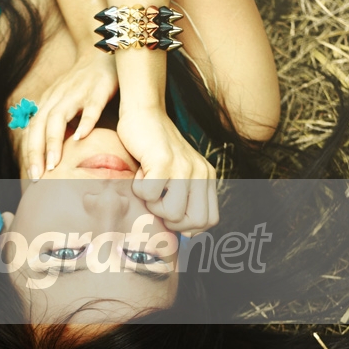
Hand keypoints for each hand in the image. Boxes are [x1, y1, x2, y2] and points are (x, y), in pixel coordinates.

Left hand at [19, 48, 117, 179]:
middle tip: (36, 177)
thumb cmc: (82, 85)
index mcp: (47, 103)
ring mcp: (76, 93)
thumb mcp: (63, 104)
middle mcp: (57, 98)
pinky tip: (82, 138)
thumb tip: (50, 153)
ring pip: (58, 118)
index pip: (32, 130)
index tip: (30, 175)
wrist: (102, 52)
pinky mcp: (97, 89)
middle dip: (35, 153)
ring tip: (54, 165)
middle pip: (39, 126)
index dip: (29, 153)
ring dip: (54, 142)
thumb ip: (56, 125)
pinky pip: (90, 107)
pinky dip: (85, 122)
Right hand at [117, 106, 217, 235]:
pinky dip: (138, 189)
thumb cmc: (154, 149)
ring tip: (148, 182)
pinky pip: (149, 195)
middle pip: (194, 223)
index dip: (188, 227)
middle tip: (157, 200)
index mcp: (207, 177)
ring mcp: (184, 167)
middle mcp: (201, 172)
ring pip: (171, 213)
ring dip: (152, 204)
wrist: (144, 113)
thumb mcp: (177, 174)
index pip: (209, 220)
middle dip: (170, 221)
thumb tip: (187, 235)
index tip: (169, 213)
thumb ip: (184, 199)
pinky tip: (141, 172)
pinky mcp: (163, 160)